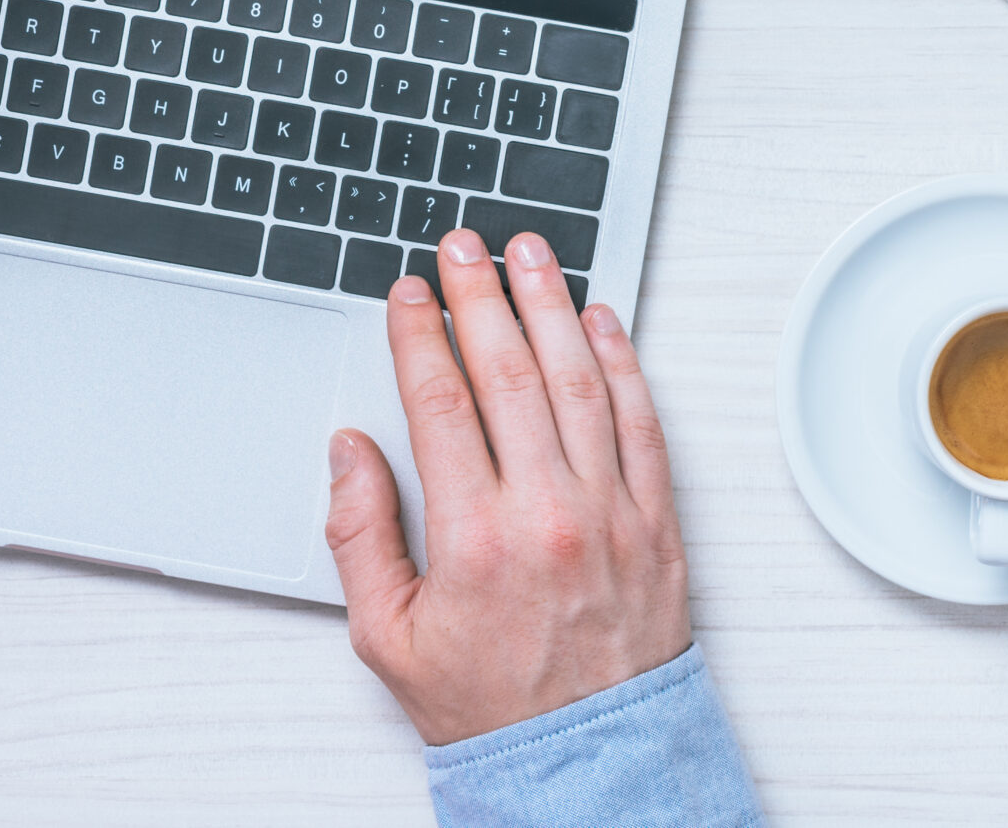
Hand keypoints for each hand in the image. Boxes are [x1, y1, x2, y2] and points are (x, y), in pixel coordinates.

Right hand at [324, 229, 692, 745]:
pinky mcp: (658, 523)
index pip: (441, 403)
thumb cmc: (488, 705)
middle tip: (462, 245)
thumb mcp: (387, 637)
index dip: (419, 336)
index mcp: (474, 539)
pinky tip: (600, 321)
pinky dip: (622, 363)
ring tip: (531, 255)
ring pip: (581, 382)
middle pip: (511, 373)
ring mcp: (612, 513)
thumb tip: (349, 452)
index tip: (407, 295)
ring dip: (552, 306)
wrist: (587, 762)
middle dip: (481, 296)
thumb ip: (359, 537)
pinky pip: (643, 423)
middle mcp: (548, 514)